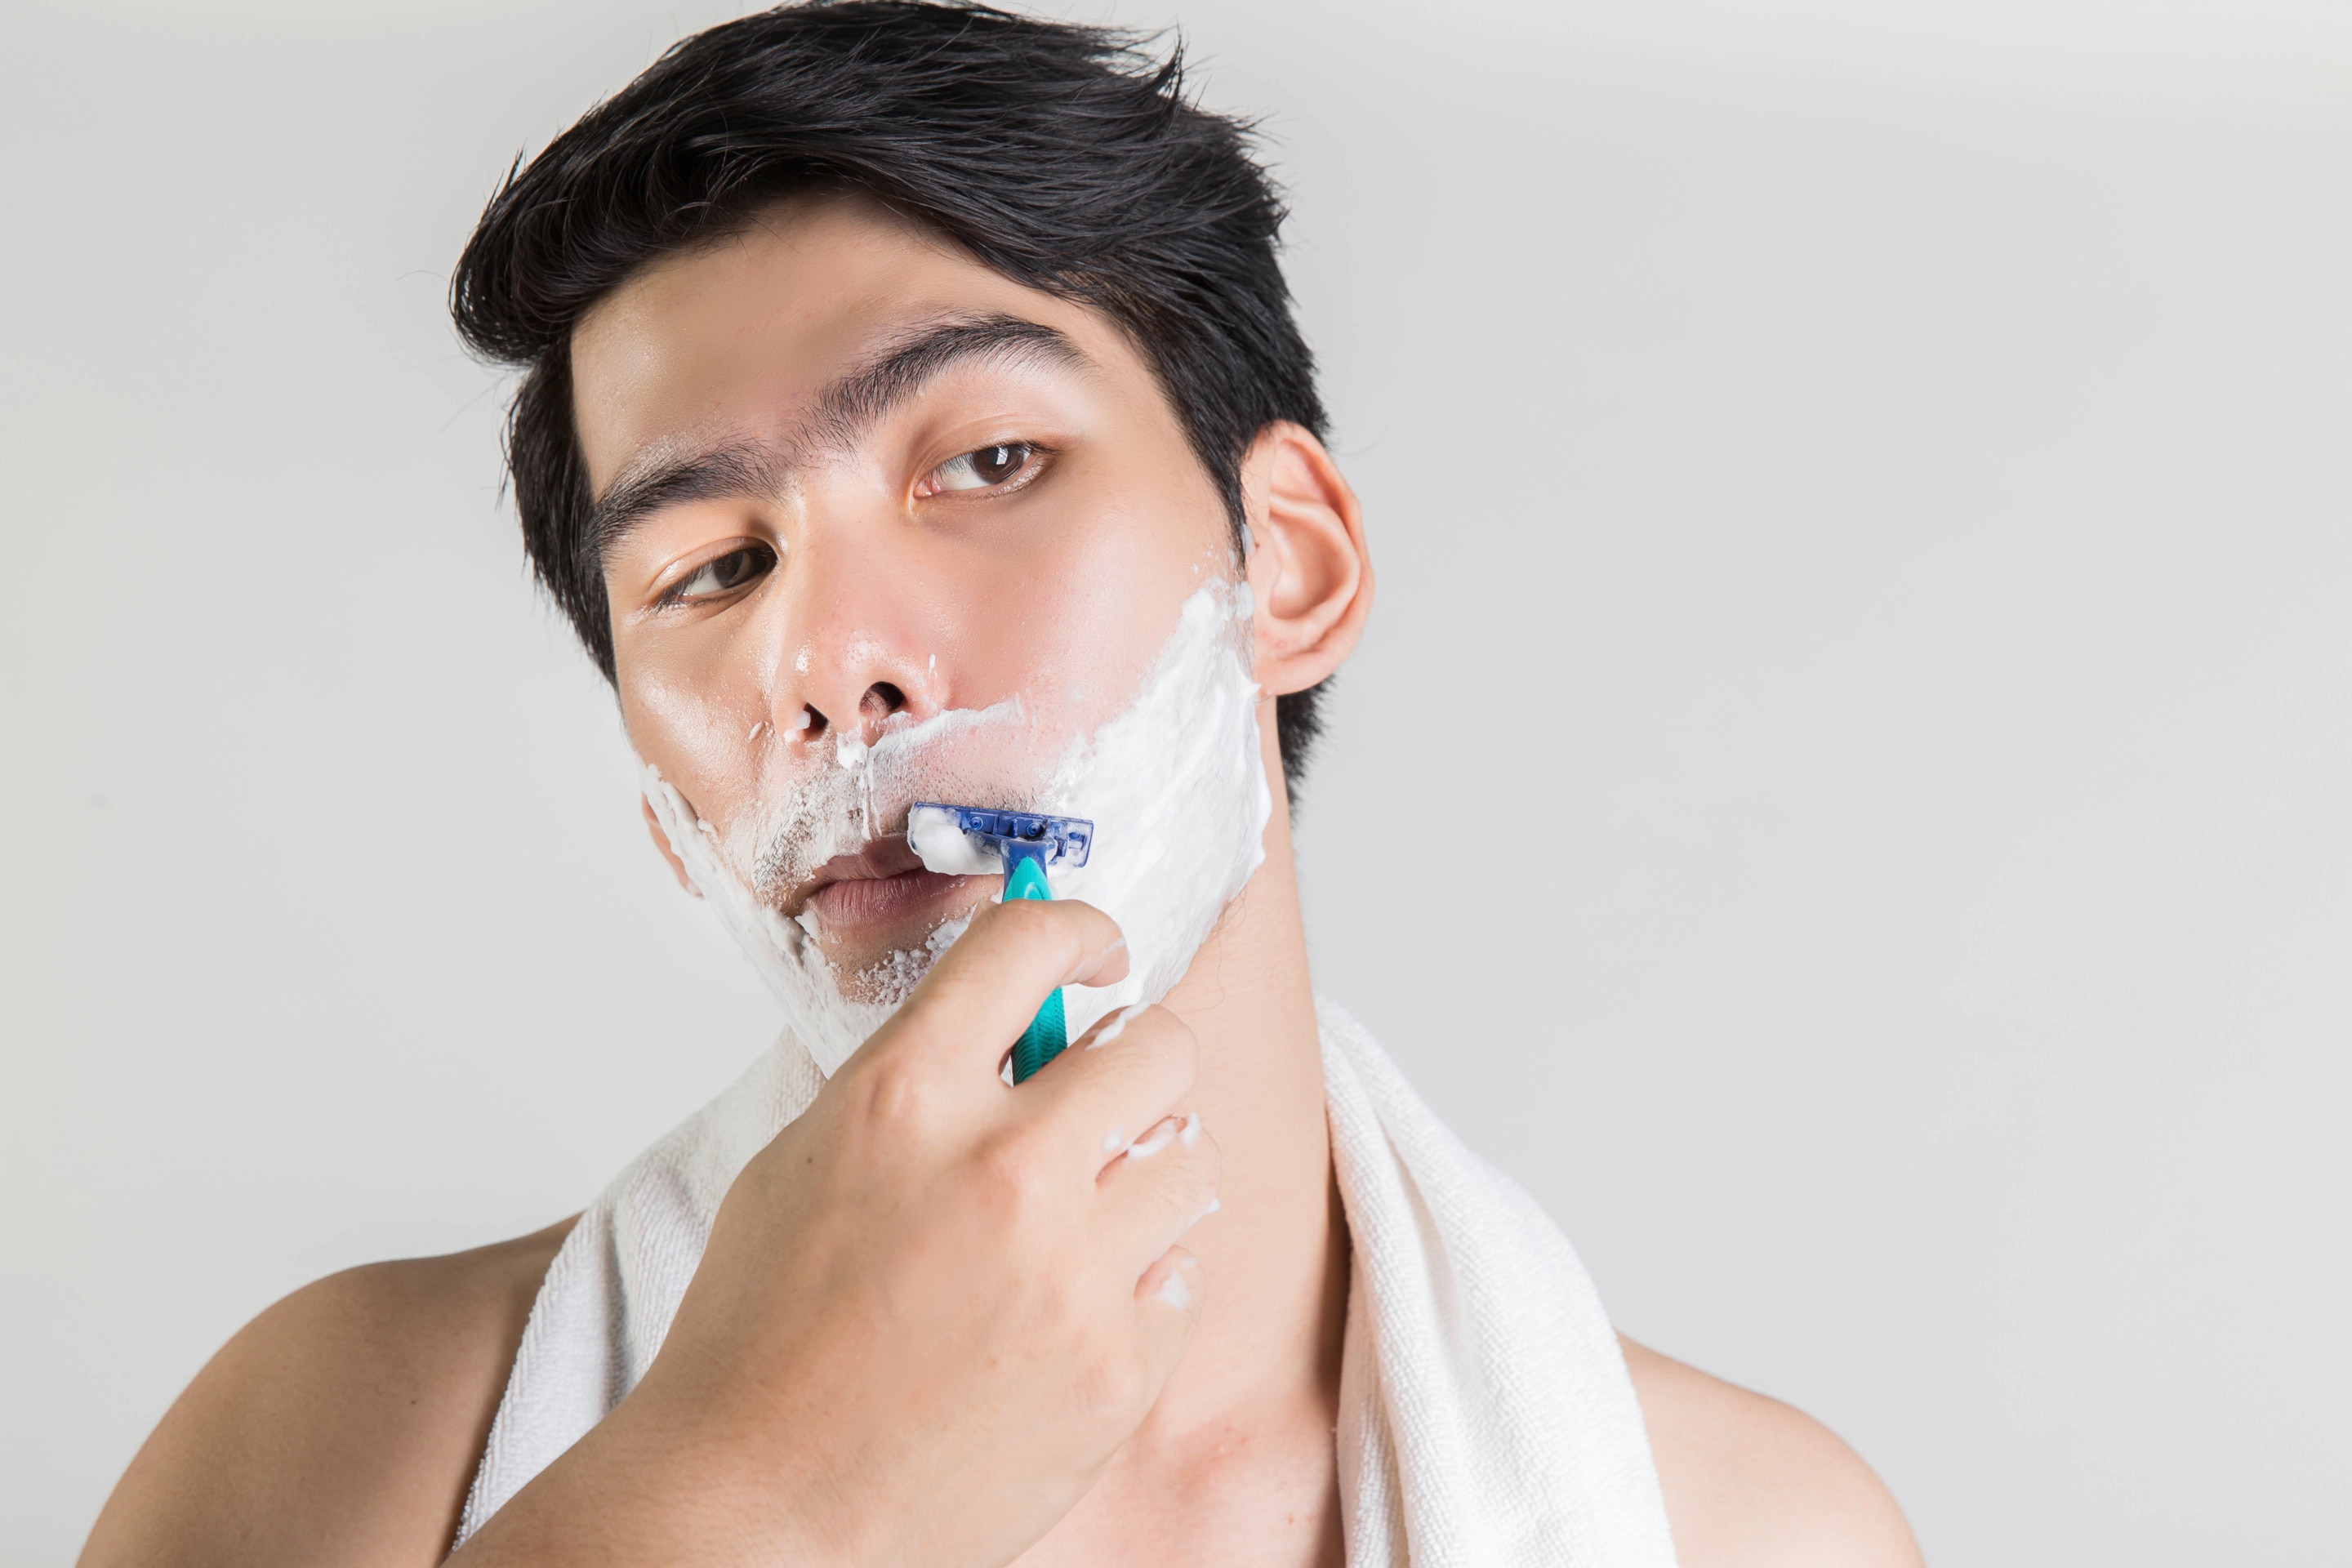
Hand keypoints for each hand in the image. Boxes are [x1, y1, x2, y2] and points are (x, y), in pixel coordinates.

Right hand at [451, 898, 1220, 1567]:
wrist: (758, 1509)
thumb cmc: (762, 1340)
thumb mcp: (805, 1162)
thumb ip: (914, 1081)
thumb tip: (1014, 1024)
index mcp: (904, 1096)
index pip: (1031, 942)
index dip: (1079, 928)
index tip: (1097, 953)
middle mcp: (999, 1168)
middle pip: (1159, 1046)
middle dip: (1136, 1065)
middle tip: (1103, 1104)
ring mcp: (1069, 1272)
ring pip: (1190, 1160)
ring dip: (1146, 1178)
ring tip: (1080, 1223)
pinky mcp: (1116, 1365)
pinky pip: (1184, 1277)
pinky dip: (1139, 1290)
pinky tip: (1067, 1318)